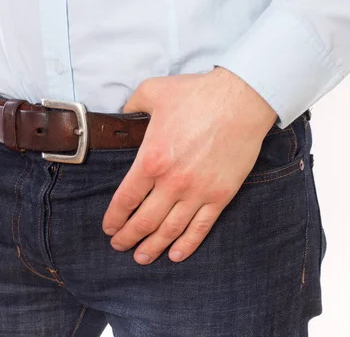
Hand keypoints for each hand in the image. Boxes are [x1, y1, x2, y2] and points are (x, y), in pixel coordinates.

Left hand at [102, 67, 277, 264]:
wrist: (241, 99)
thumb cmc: (197, 94)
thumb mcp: (153, 92)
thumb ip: (132, 106)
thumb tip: (124, 115)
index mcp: (150, 160)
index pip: (125, 200)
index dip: (114, 218)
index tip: (109, 228)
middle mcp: (171, 182)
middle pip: (144, 221)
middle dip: (128, 237)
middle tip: (119, 246)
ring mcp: (197, 192)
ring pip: (170, 230)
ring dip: (153, 247)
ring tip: (142, 257)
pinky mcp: (220, 195)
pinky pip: (201, 227)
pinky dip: (187, 244)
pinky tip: (176, 255)